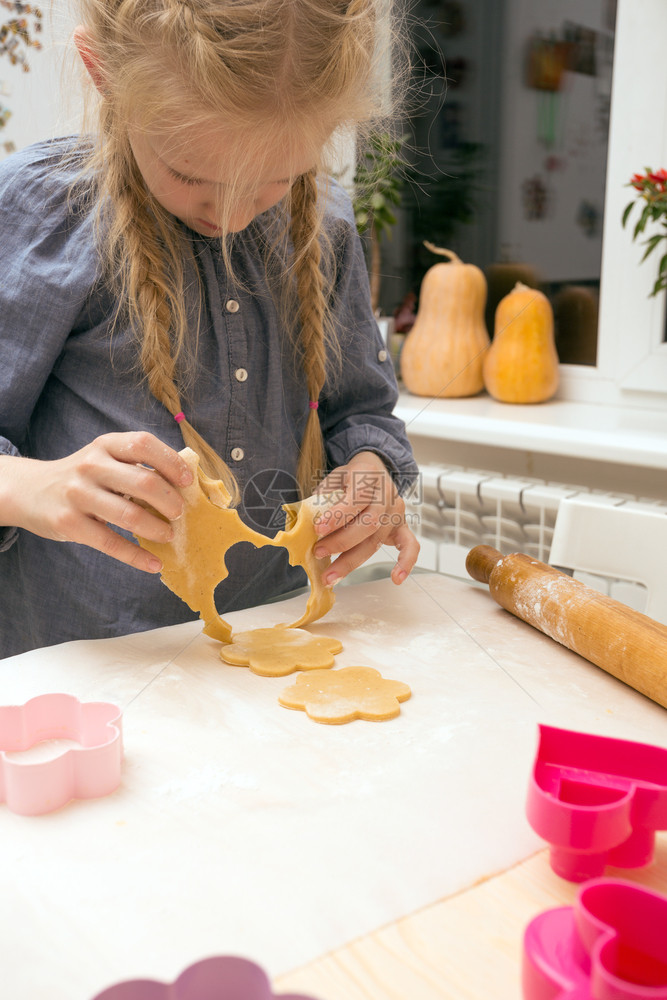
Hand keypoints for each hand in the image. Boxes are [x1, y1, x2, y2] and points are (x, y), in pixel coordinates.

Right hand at [0, 432, 192, 572]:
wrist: (31, 491)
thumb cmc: (83, 477)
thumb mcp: (104, 459)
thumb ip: (136, 465)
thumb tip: (185, 484)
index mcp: (105, 445)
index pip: (144, 445)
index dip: (171, 462)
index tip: (187, 481)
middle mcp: (91, 466)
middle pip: (144, 482)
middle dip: (170, 502)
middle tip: (179, 513)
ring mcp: (78, 495)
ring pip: (130, 515)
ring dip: (158, 529)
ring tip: (168, 535)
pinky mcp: (69, 524)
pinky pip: (111, 543)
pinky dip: (138, 557)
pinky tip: (154, 564)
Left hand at [312, 451, 419, 585]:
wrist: (374, 469)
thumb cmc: (348, 479)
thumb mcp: (332, 479)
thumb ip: (321, 499)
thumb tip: (302, 526)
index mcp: (368, 476)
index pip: (356, 498)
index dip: (337, 516)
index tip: (317, 529)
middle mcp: (387, 493)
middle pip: (368, 524)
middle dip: (340, 542)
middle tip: (318, 552)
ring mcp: (396, 511)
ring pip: (377, 540)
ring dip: (352, 561)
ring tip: (330, 576)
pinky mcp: (402, 526)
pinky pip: (410, 546)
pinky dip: (406, 563)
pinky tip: (396, 578)